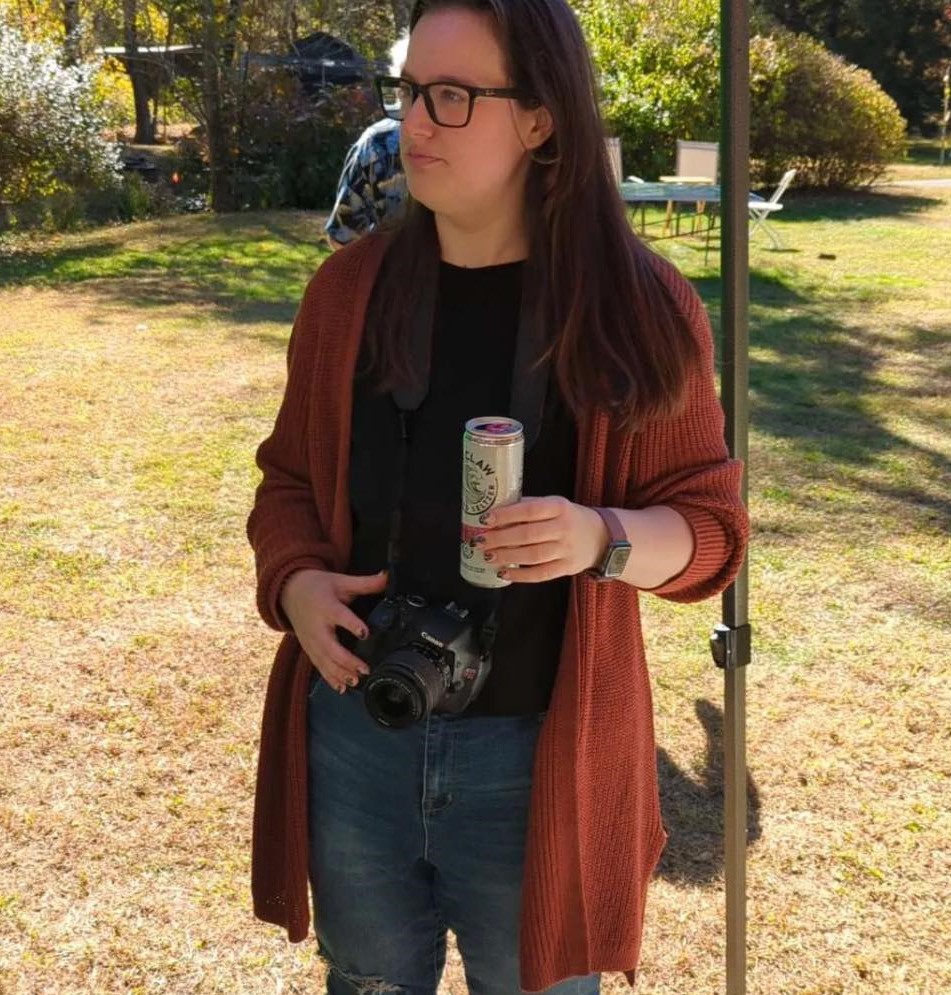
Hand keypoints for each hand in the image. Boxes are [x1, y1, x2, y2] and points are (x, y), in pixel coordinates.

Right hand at [280, 568, 387, 692]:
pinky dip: (329, 678)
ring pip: (324, 661)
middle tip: (365, 669)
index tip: (365, 633)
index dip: (352, 625)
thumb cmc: (318, 586)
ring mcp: (311, 640)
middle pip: (331, 647)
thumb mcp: (341, 581)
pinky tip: (341, 688)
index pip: (340, 616)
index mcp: (326, 607)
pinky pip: (319, 666)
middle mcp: (317, 627)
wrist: (289, 591)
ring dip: (340, 673)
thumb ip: (365, 583)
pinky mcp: (309, 649)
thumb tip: (387, 577)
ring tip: (355, 681)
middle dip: (347, 660)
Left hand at [475, 496, 608, 582]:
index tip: (484, 519)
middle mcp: (564, 528)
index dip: (505, 515)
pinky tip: (504, 573)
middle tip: (479, 541)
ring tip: (488, 556)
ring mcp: (566, 550)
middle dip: (500, 539)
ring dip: (506, 557)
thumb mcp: (554, 505)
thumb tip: (495, 512)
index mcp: (559, 507)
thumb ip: (529, 507)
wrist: (601, 537)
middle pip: (527, 535)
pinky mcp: (567, 568)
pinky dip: (520, 576)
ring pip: (532, 556)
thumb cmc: (568, 518)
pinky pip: (540, 574)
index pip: (529, 510)